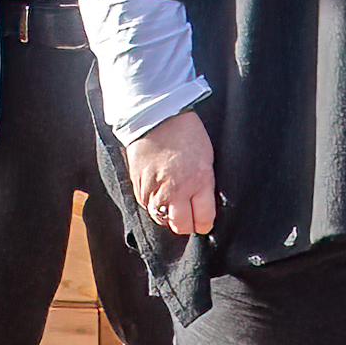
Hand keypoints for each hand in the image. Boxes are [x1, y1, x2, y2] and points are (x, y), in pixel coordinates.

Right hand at [125, 110, 217, 234]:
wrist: (156, 118)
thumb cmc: (186, 134)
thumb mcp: (206, 160)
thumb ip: (204, 185)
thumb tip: (201, 206)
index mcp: (199, 181)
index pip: (203, 219)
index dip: (205, 225)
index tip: (204, 223)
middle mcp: (176, 190)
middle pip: (181, 226)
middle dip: (187, 225)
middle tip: (189, 217)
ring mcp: (155, 189)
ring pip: (161, 219)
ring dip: (168, 216)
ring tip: (173, 206)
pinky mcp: (139, 187)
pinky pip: (147, 206)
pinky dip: (153, 205)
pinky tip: (159, 194)